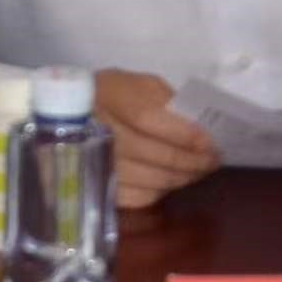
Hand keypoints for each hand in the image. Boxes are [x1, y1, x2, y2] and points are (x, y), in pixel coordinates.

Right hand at [94, 69, 219, 209]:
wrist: (67, 117)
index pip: (149, 119)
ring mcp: (97, 164)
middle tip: (214, 160)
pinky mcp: (97, 187)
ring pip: (150, 180)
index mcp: (109, 96)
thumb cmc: (113, 95)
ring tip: (199, 170)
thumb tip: (198, 127)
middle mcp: (99, 132)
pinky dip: (161, 191)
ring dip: (182, 178)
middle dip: (193, 160)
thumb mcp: (139, 84)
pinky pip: (137, 197)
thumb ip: (167, 100)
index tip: (212, 142)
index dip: (184, 133)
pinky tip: (171, 181)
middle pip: (154, 155)